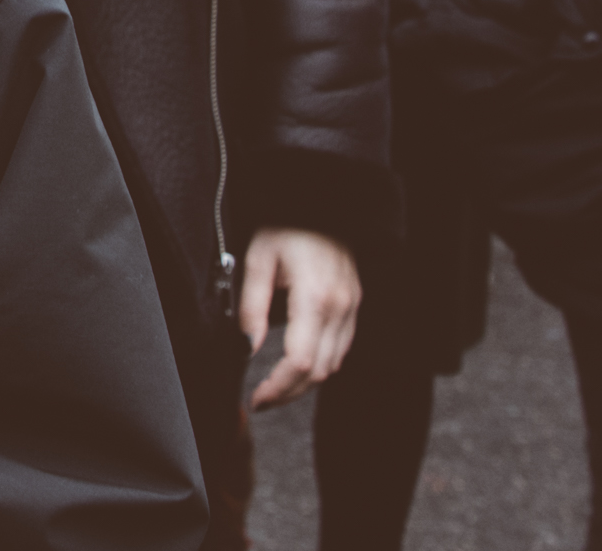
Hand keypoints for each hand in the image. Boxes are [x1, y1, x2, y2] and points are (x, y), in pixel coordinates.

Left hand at [239, 226, 359, 408]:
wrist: (322, 203)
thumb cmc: (285, 227)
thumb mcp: (258, 259)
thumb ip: (252, 306)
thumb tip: (247, 348)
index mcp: (315, 297)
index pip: (302, 362)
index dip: (278, 387)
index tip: (256, 397)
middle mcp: (340, 308)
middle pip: (320, 371)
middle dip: (289, 392)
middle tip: (261, 399)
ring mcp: (352, 309)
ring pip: (334, 364)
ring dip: (305, 383)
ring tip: (274, 386)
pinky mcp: (354, 307)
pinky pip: (341, 349)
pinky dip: (320, 365)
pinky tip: (296, 365)